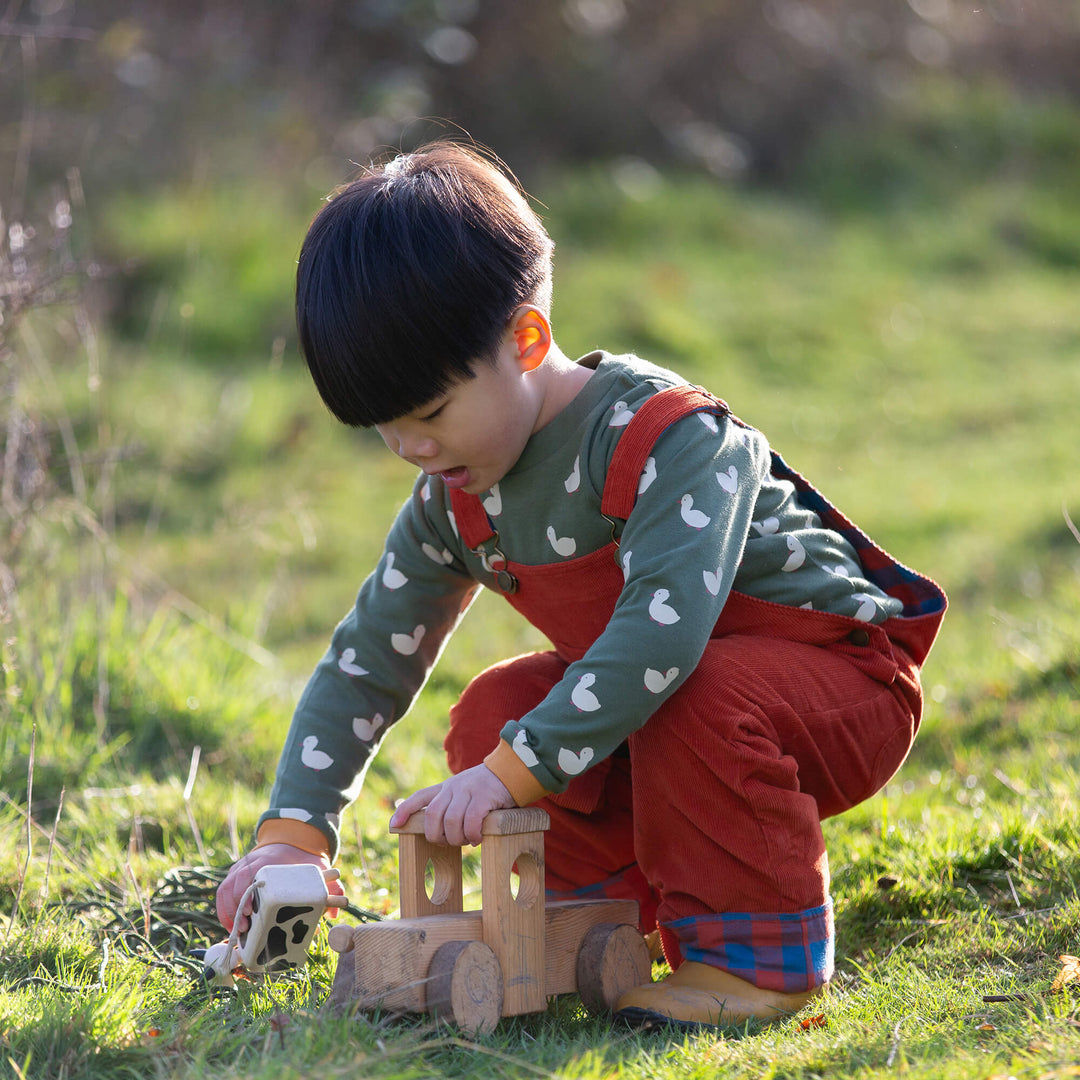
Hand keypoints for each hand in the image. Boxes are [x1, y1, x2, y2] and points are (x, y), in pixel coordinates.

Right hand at [215, 843, 343, 931]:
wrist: (291, 841)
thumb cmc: (302, 859)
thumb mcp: (316, 867)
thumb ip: (329, 886)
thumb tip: (337, 911)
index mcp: (267, 861)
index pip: (249, 877)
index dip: (245, 896)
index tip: (249, 914)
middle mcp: (249, 864)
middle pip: (233, 886)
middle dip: (235, 910)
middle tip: (245, 928)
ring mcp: (240, 869)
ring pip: (225, 891)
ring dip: (228, 912)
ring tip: (238, 931)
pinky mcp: (235, 876)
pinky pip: (222, 893)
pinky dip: (224, 910)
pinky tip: (231, 926)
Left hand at [389, 764, 514, 846]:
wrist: (512, 770)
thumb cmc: (488, 788)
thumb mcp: (465, 791)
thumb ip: (452, 804)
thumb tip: (440, 830)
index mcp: (446, 787)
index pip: (420, 797)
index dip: (404, 811)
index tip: (393, 826)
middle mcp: (453, 787)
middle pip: (432, 816)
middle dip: (436, 836)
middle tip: (449, 843)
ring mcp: (468, 791)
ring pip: (450, 822)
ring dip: (456, 838)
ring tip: (466, 842)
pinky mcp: (483, 797)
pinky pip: (471, 822)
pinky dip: (471, 835)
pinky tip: (477, 838)